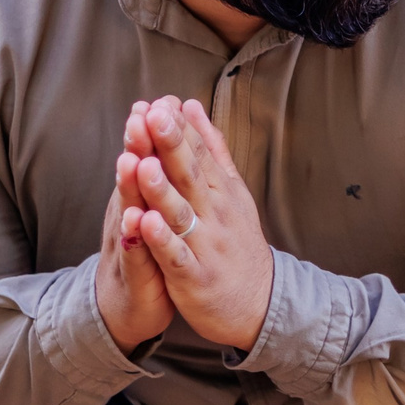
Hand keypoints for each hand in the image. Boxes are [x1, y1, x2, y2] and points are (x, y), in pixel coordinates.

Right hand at [94, 101, 176, 352]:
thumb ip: (157, 171)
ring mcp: (128, 242)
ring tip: (132, 160)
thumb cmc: (146, 249)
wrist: (126, 306)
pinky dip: (134, 237)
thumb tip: (166, 132)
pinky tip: (135, 222)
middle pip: (133, 175)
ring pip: (128, 209)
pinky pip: (133, 253)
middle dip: (138, 146)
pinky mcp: (132, 273)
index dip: (152, 131)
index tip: (159, 99)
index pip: (147, 157)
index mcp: (141, 196)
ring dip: (130, 186)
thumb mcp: (152, 207)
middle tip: (139, 115)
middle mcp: (129, 212)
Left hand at [124, 95, 276, 351]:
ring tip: (144, 164)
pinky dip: (161, 240)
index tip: (160, 101)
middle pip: (190, 175)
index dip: (179, 128)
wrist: (261, 303)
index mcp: (220, 190)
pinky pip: (175, 256)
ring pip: (180, 213)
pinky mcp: (194, 276)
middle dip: (170, 146)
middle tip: (153, 117)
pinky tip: (145, 223)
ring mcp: (205, 244)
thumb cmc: (238, 243)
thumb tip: (192, 105)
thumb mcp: (232, 190)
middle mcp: (214, 212)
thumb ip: (211, 147)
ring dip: (162, 189)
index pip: (199, 152)